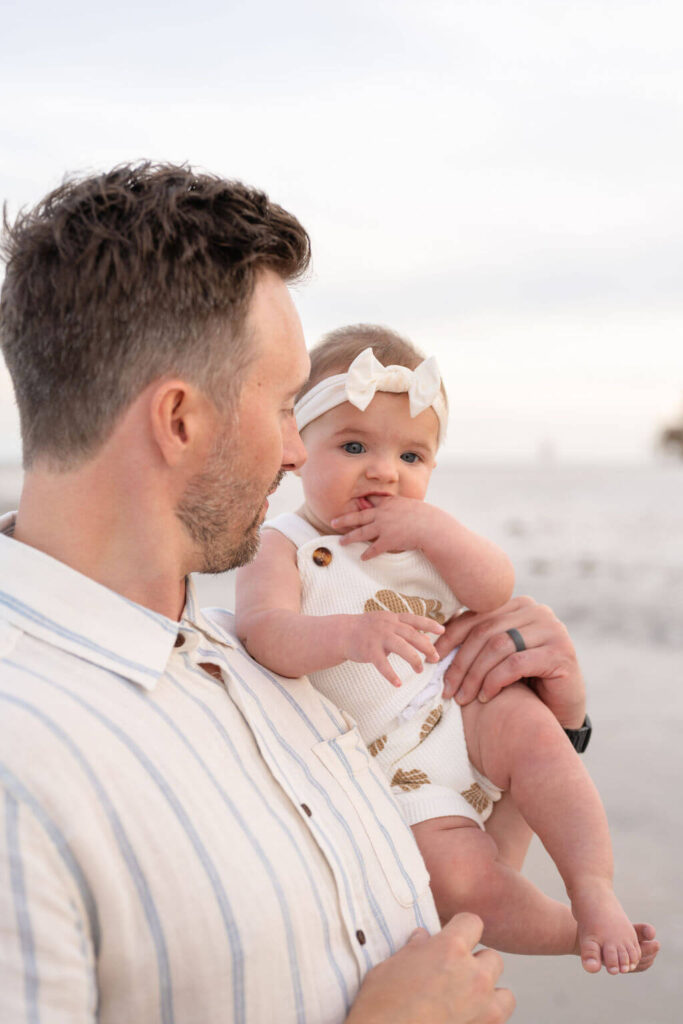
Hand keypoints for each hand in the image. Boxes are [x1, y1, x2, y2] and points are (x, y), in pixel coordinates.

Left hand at [331, 496, 436, 559]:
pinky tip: (363, 557)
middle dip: (344, 519)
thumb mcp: (411, 506)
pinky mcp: (388, 540)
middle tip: (332, 522)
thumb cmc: (425, 516)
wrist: (431, 526)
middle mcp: (382, 514)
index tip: (351, 505)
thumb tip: (399, 510)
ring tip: (341, 542)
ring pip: (361, 532)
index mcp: (388, 503)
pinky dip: (368, 554)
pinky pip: (374, 549)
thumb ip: (400, 507)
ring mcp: (383, 527)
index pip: (370, 501)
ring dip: (349, 538)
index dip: (360, 503)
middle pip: (358, 516)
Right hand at [344, 611, 443, 686]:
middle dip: (426, 646)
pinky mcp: (369, 650)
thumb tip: (427, 638)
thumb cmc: (368, 630)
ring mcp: (378, 637)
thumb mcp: (387, 625)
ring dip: (413, 659)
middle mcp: (387, 625)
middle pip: (411, 634)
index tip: (442, 630)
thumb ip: (405, 630)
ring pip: (401, 647)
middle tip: (435, 658)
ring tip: (420, 670)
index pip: (414, 619)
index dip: (429, 624)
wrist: (343, 633)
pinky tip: (398, 683)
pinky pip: (382, 664)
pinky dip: (391, 675)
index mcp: (393, 618)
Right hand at [346, 913, 513, 1023]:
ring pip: (504, 994)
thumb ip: (414, 949)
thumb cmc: (380, 1006)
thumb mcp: (390, 966)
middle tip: (454, 975)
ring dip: (489, 995)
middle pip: (493, 959)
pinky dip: (486, 1020)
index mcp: (450, 949)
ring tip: (466, 1002)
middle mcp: (474, 976)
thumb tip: (423, 940)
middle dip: (476, 964)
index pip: (473, 922)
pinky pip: (498, 1021)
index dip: (462, 929)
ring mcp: (483, 1008)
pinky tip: (464, 1020)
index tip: (454, 937)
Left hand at [435, 596, 585, 727]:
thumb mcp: (499, 656)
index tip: (433, 659)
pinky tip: (485, 697)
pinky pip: (515, 663)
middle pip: (485, 632)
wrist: (561, 709)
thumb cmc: (525, 682)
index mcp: (519, 605)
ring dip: (475, 675)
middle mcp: (538, 611)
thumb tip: (435, 638)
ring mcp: (552, 630)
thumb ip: (480, 641)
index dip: (450, 637)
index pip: (477, 617)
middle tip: (447, 688)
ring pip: (498, 647)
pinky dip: (495, 681)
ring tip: (462, 697)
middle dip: (461, 662)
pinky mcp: (560, 652)